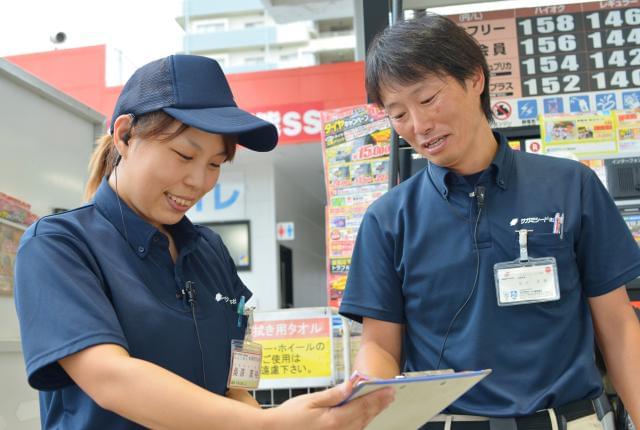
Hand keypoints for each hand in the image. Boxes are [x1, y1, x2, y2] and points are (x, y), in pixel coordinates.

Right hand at [263, 381, 393, 429]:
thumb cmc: (289, 416)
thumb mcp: (310, 400)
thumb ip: (333, 394)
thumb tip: (351, 385)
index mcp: (334, 420)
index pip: (362, 406)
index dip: (377, 398)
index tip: (389, 390)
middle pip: (364, 417)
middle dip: (378, 405)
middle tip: (389, 396)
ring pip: (360, 427)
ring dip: (371, 414)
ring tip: (380, 404)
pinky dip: (360, 423)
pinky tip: (363, 416)